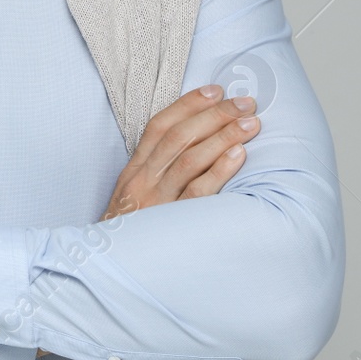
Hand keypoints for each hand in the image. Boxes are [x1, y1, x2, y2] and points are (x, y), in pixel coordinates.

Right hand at [101, 83, 259, 220]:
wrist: (109, 269)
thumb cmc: (131, 234)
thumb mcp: (135, 197)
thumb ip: (157, 172)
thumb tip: (196, 145)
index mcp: (134, 170)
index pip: (160, 126)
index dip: (188, 105)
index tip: (215, 90)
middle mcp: (143, 181)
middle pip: (179, 137)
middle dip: (213, 115)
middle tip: (244, 102)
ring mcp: (157, 202)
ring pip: (190, 159)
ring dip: (222, 137)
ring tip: (250, 123)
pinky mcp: (172, 223)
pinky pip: (198, 193)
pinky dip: (219, 171)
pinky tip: (239, 156)